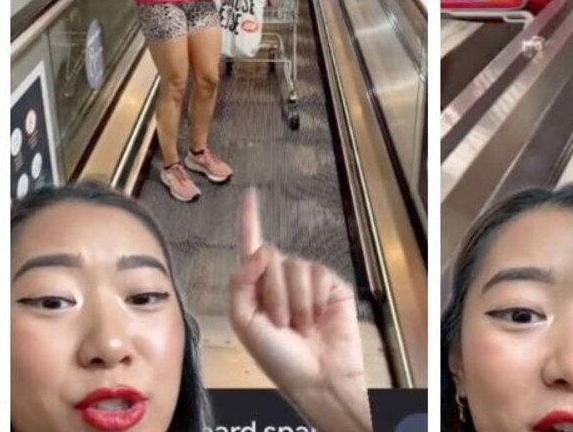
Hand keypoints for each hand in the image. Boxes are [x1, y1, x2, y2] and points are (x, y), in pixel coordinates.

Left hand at [230, 191, 370, 431]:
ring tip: (299, 326)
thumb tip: (260, 250)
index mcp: (257, 288)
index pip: (251, 247)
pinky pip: (315, 273)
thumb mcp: (245, 322)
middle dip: (272, 292)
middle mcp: (281, 280)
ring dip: (293, 301)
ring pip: (293, 265)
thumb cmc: (278, 358)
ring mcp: (307, 281)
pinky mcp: (330, 284)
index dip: (249, 220)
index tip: (249, 195)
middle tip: (280, 324)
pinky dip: (313, 298)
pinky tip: (318, 318)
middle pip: (270, 257)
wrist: (317, 377)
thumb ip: (241, 283)